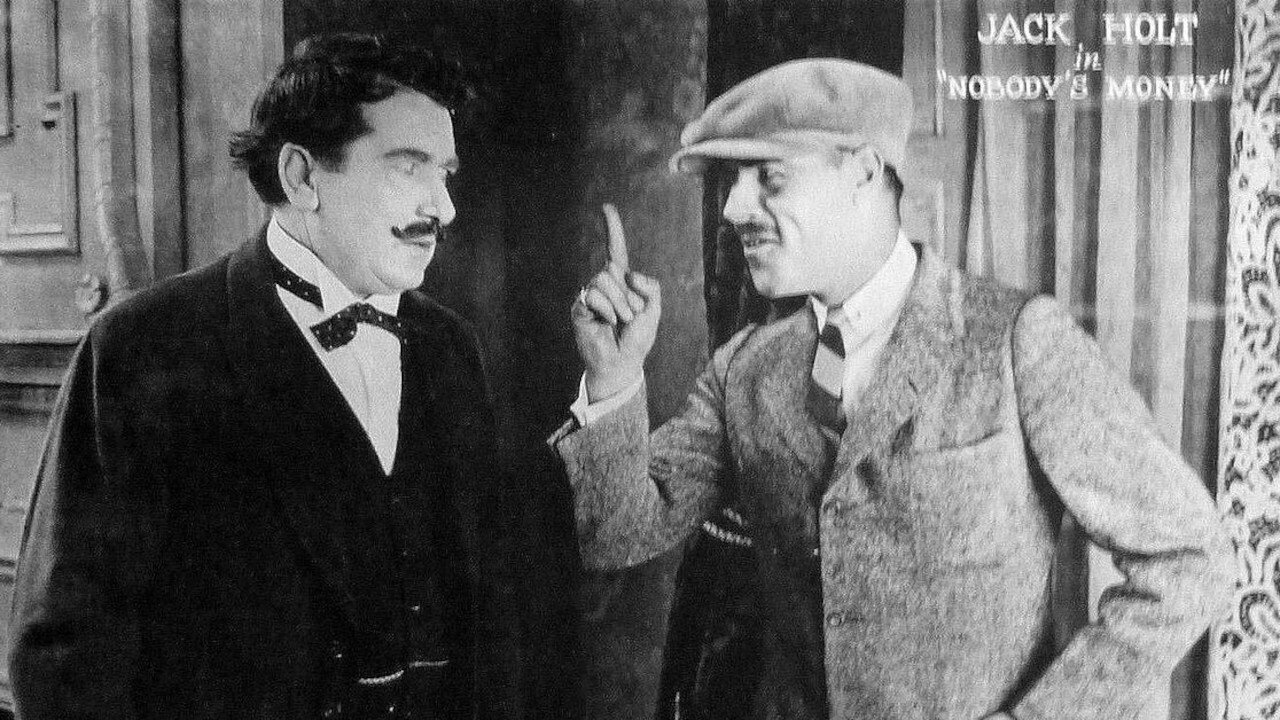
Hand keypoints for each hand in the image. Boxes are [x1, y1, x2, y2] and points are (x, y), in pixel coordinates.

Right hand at [572, 203, 660, 401]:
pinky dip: (607, 310)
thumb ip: (650, 286)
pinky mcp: (579, 307)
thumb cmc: (637, 338)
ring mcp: (590, 295)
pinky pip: (593, 295)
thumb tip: (626, 274)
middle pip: (613, 268)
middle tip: (630, 316)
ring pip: (603, 279)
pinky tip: (608, 323)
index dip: (612, 229)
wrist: (623, 362)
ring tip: (621, 321)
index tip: (606, 207)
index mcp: (622, 281)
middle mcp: (603, 284)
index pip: (616, 250)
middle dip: (629, 294)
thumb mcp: (654, 309)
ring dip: (620, 303)